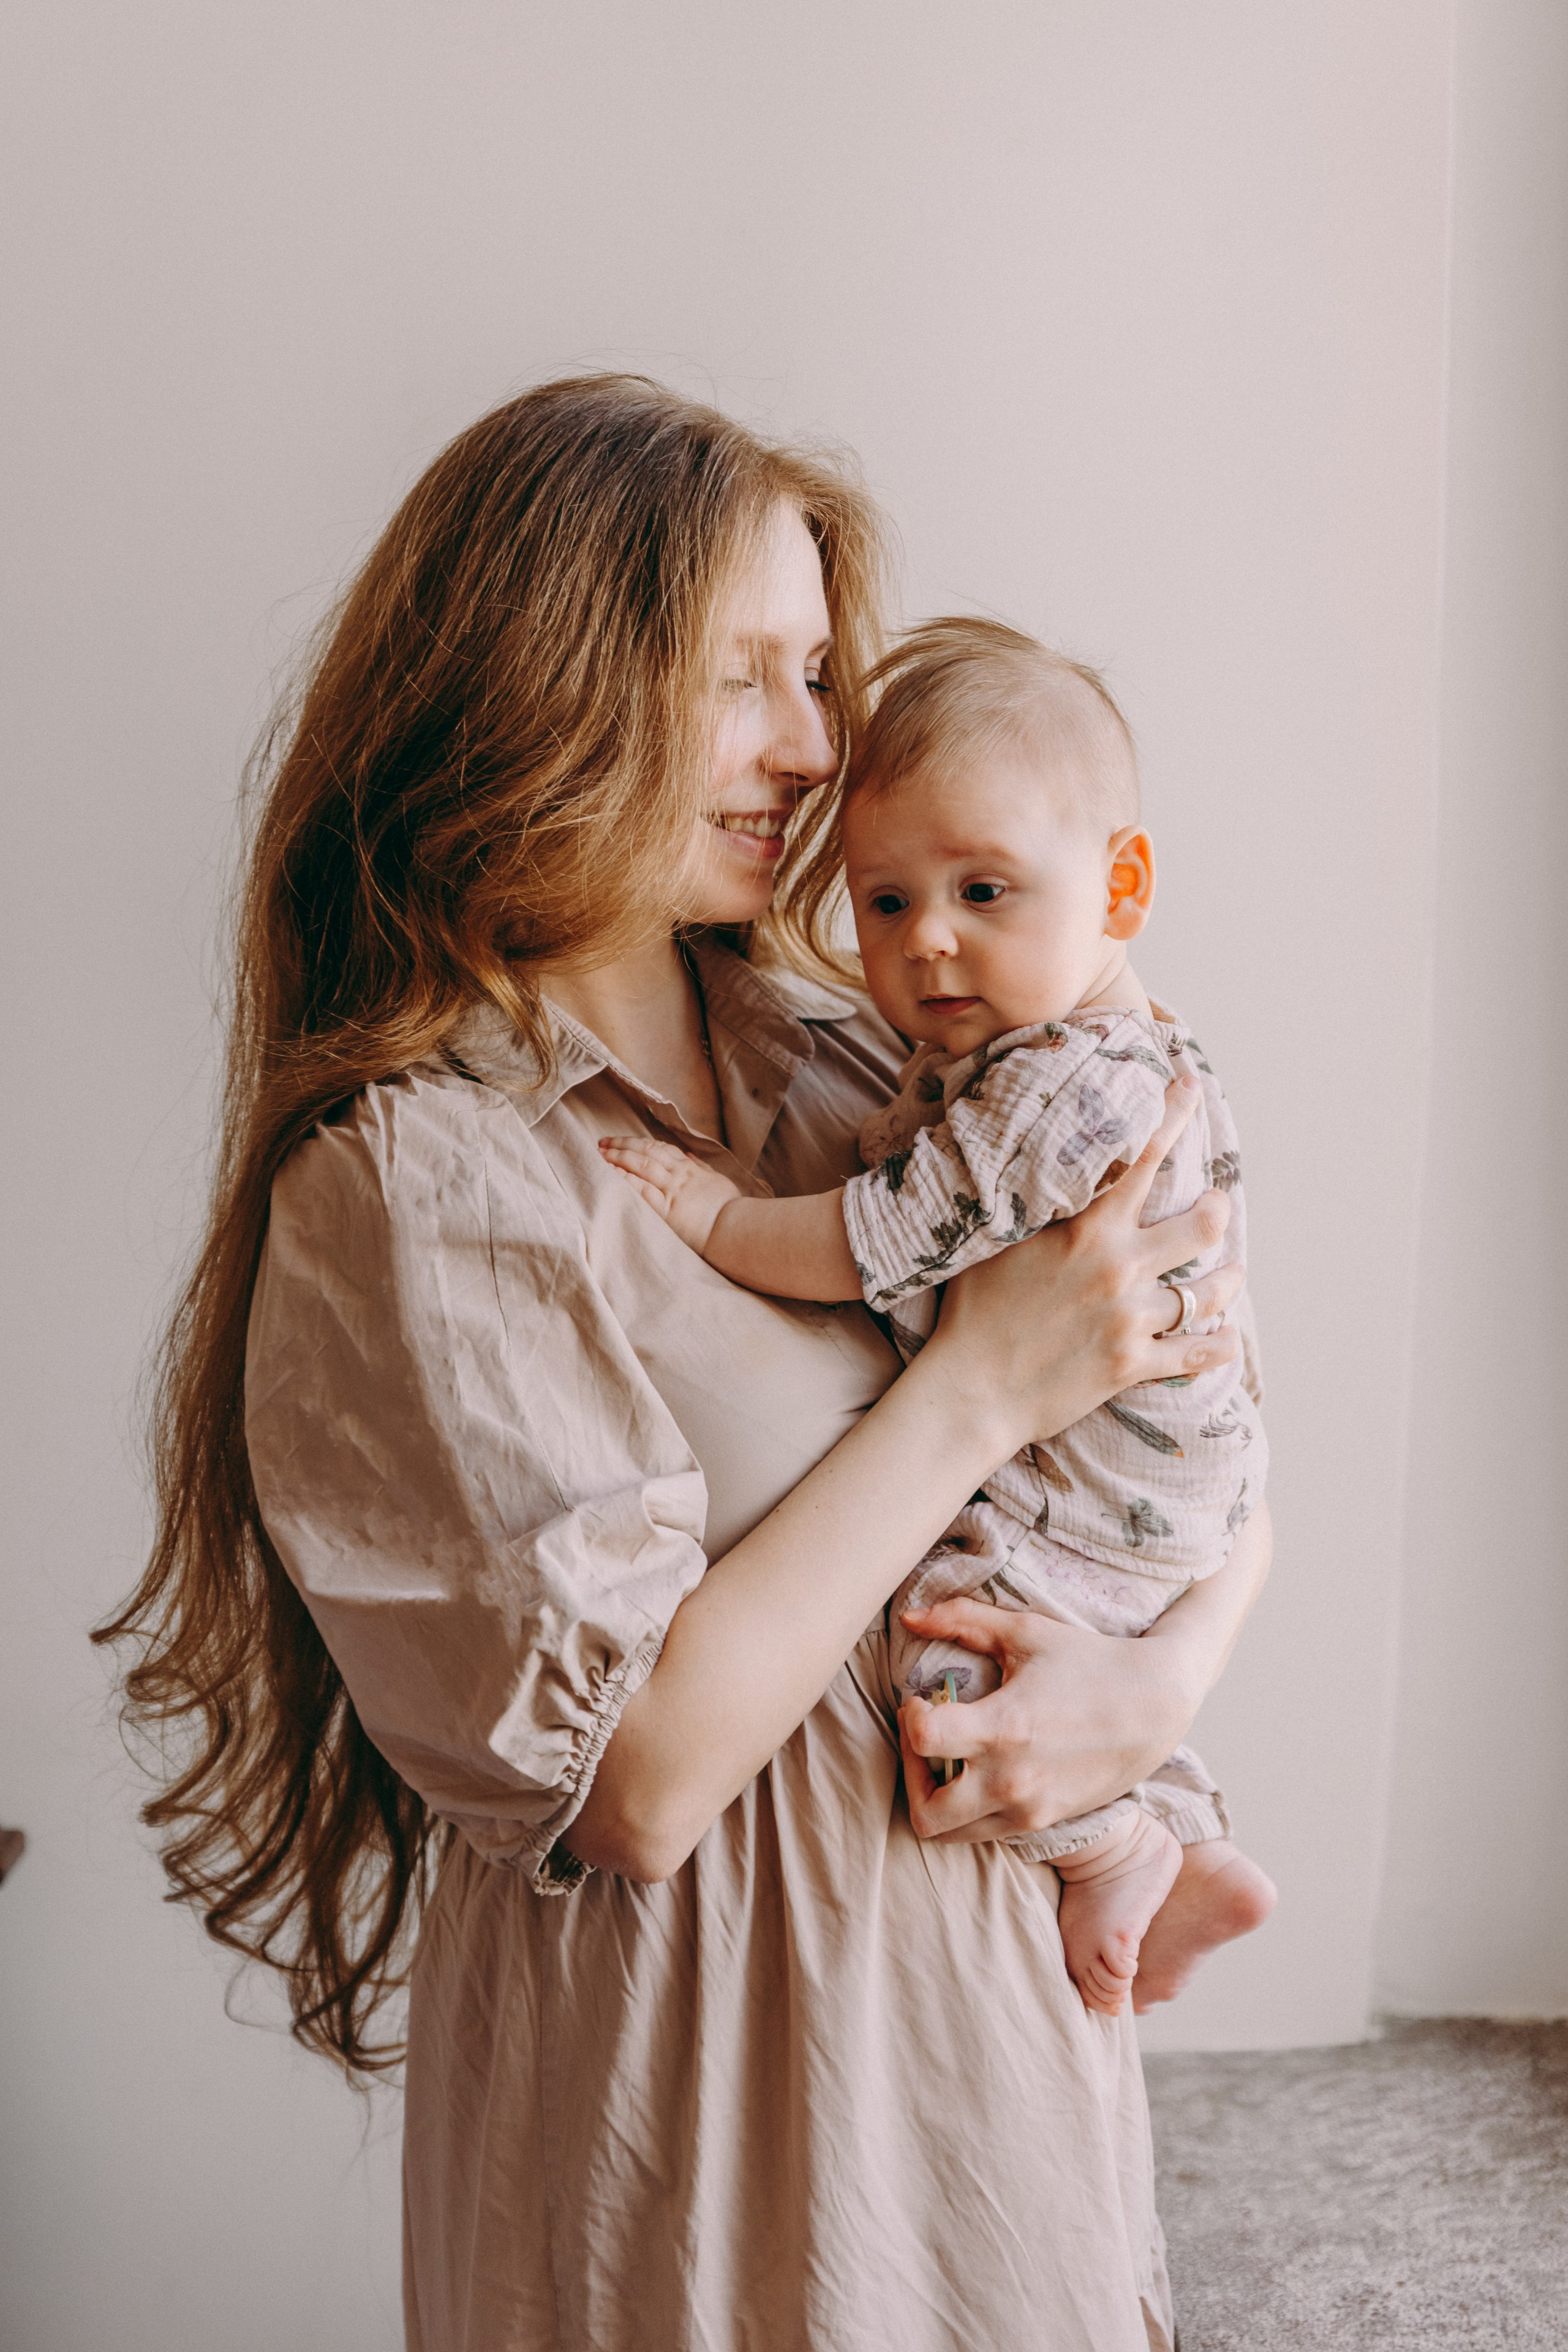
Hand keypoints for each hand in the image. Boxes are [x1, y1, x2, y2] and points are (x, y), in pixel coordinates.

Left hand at [598, 1135, 740, 1253]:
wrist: (734, 1227)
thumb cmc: (729, 1208)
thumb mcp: (718, 1181)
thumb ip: (702, 1167)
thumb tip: (689, 1156)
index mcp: (690, 1168)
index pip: (661, 1148)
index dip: (639, 1143)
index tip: (623, 1141)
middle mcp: (678, 1175)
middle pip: (646, 1152)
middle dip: (623, 1144)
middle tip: (603, 1142)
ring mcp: (671, 1190)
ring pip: (641, 1165)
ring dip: (619, 1157)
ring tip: (600, 1154)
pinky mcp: (666, 1209)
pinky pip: (642, 1190)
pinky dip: (625, 1179)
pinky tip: (611, 1174)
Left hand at [898, 1600, 1180, 1840]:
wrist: (1156, 1706)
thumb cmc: (1088, 1661)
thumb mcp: (1025, 1631)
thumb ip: (962, 1619)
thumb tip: (909, 1615)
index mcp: (1003, 1729)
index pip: (923, 1740)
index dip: (908, 1719)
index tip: (921, 1699)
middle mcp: (1011, 1781)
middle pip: (925, 1814)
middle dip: (910, 1777)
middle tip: (925, 1740)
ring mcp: (1028, 1810)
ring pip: (952, 1835)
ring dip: (936, 1799)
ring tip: (949, 1756)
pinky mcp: (1044, 1822)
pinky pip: (986, 1832)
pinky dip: (969, 1809)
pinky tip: (981, 1768)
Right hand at [926, 1075, 1243, 1458]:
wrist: (970, 1392)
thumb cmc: (972, 1312)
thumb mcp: (997, 1242)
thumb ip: (1033, 1204)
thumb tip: (1038, 1160)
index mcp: (1085, 1228)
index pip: (1142, 1156)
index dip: (1172, 1115)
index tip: (1190, 1089)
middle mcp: (1117, 1266)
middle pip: (1202, 1223)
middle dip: (1216, 1209)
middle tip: (1214, 1206)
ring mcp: (1129, 1318)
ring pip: (1210, 1291)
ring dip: (1226, 1279)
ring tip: (1230, 1272)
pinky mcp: (1132, 1365)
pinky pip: (1199, 1352)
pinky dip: (1219, 1345)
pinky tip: (1227, 1339)